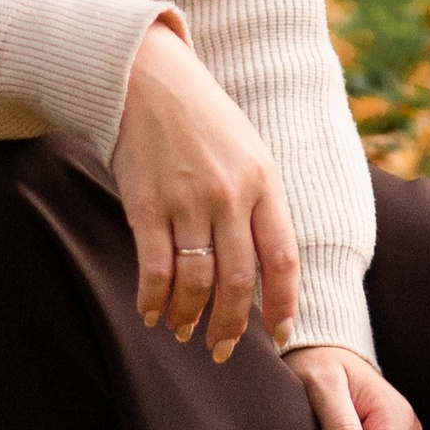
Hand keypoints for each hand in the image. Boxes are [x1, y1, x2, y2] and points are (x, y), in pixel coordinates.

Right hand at [109, 16, 299, 362]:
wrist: (147, 78)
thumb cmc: (203, 119)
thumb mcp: (248, 150)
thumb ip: (258, 202)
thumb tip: (264, 265)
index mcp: (263, 181)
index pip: (282, 257)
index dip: (283, 304)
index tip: (280, 337)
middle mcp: (230, 195)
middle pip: (238, 281)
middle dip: (231, 326)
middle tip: (222, 351)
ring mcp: (187, 200)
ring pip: (196, 281)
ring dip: (189, 316)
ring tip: (183, 330)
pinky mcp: (146, 204)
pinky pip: (154, 267)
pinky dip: (152, 299)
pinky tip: (149, 313)